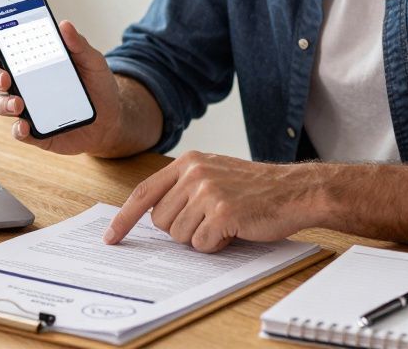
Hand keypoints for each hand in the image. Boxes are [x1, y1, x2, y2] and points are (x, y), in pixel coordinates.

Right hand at [0, 19, 126, 155]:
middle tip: (5, 78)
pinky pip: (19, 131)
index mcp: (34, 64)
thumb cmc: (97, 87)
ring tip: (18, 104)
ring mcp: (28, 109)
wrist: (111, 120)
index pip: (6, 53)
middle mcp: (26, 85)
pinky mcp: (35, 132)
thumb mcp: (92, 62)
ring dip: (4, 104)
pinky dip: (18, 129)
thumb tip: (65, 25)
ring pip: (2, 105)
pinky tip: (25, 125)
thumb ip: (78, 44)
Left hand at [103, 151, 311, 252]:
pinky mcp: (222, 212)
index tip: (112, 237)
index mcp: (189, 162)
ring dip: (202, 237)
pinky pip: (201, 244)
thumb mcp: (215, 175)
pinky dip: (217, 245)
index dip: (124, 217)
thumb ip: (184, 188)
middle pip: (160, 221)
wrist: (295, 191)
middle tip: (209, 220)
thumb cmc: (256, 189)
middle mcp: (194, 173)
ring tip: (226, 223)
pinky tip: (235, 230)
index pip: (144, 192)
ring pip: (180, 236)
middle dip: (181, 230)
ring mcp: (207, 192)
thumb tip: (153, 216)